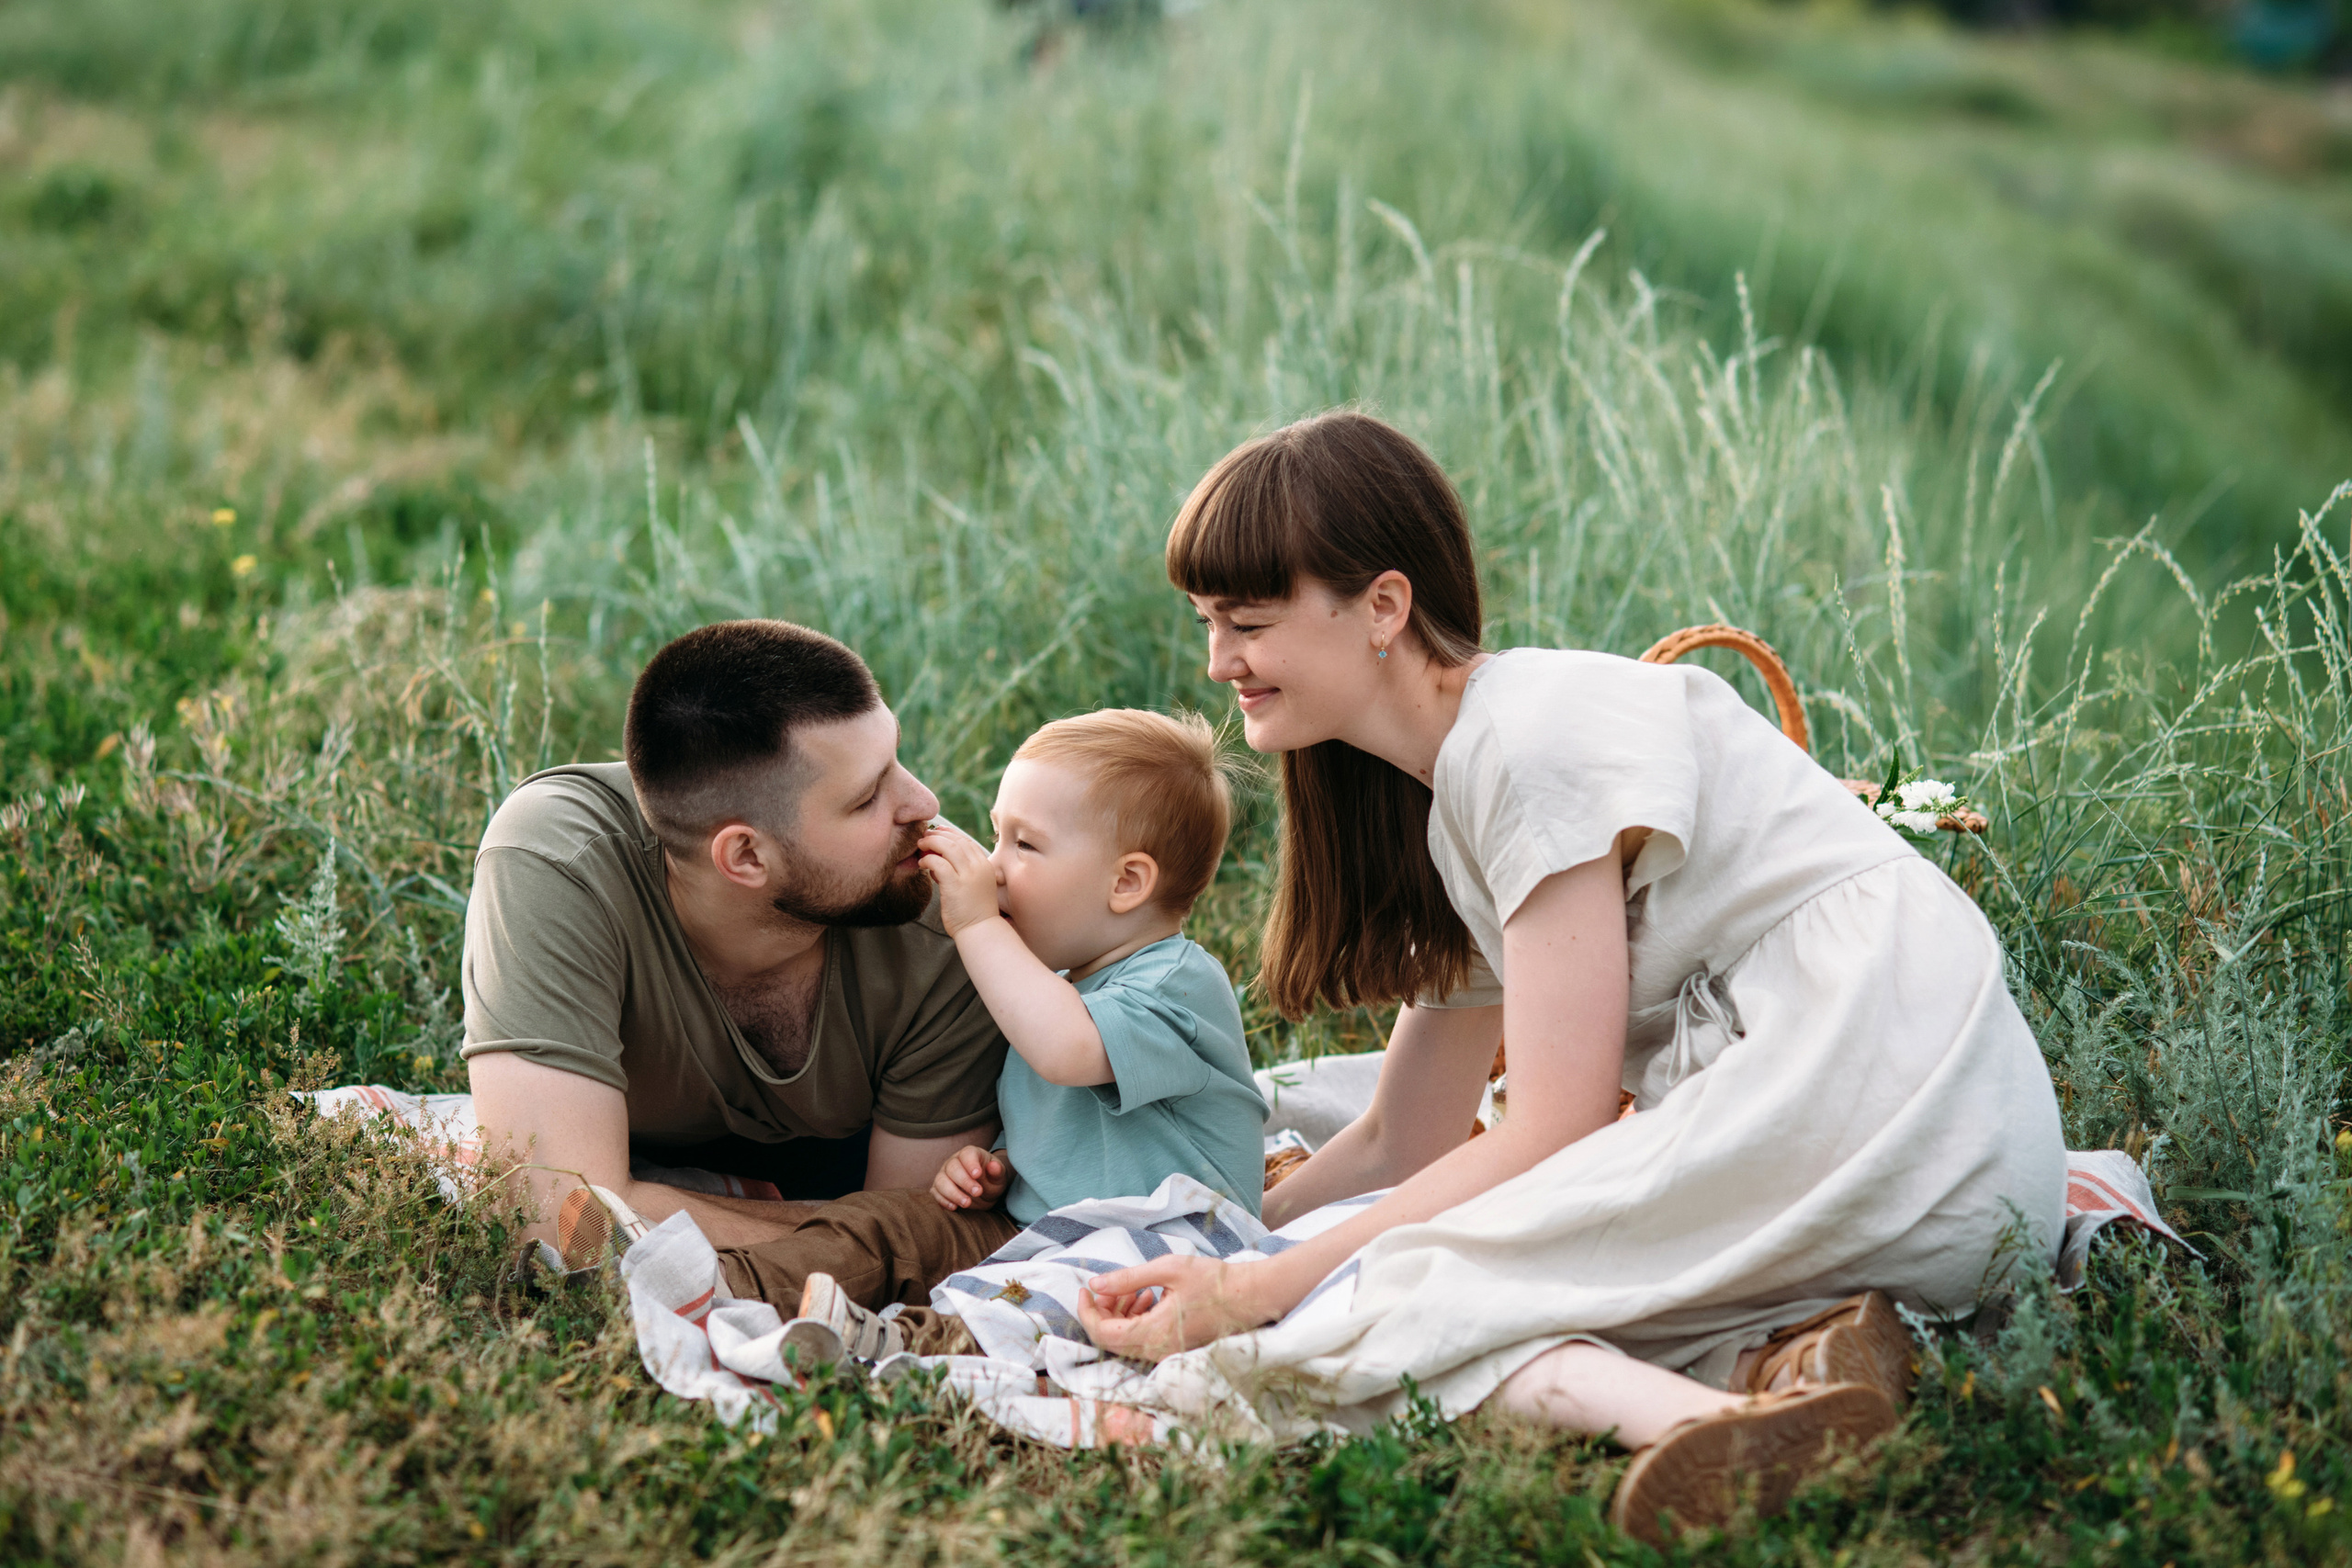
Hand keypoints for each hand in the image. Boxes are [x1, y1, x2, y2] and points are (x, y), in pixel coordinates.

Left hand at [918, 825, 1005, 937]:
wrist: (980, 931)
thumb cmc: (973, 912)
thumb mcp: (972, 886)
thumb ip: (958, 872)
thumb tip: (936, 861)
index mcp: (985, 866)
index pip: (967, 841)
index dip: (950, 833)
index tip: (938, 831)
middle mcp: (979, 867)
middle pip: (957, 841)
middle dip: (939, 835)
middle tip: (925, 836)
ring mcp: (969, 875)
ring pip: (949, 847)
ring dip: (932, 843)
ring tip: (920, 845)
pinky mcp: (956, 885)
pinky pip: (939, 863)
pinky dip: (928, 860)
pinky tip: (922, 863)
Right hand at [931, 1144, 1010, 1210]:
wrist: (984, 1192)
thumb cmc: (991, 1180)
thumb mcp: (999, 1176)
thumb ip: (997, 1171)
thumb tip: (994, 1166)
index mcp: (970, 1154)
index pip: (967, 1154)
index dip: (971, 1164)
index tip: (978, 1175)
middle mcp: (954, 1161)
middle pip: (952, 1168)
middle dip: (964, 1181)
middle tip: (978, 1192)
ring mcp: (944, 1174)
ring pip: (941, 1181)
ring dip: (953, 1193)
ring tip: (967, 1203)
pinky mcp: (939, 1188)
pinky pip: (935, 1192)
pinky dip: (943, 1200)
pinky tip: (954, 1207)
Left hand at [1073, 1254, 1275, 1361]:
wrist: (1250, 1296)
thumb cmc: (1214, 1280)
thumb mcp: (1168, 1269)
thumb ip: (1128, 1278)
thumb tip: (1095, 1284)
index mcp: (1154, 1333)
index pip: (1104, 1333)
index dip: (1087, 1312)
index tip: (1084, 1289)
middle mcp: (1158, 1350)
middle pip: (1111, 1340)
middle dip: (1103, 1311)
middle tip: (1109, 1285)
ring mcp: (1166, 1352)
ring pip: (1126, 1341)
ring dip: (1119, 1314)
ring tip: (1132, 1289)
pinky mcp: (1173, 1348)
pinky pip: (1142, 1340)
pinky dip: (1135, 1319)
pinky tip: (1147, 1297)